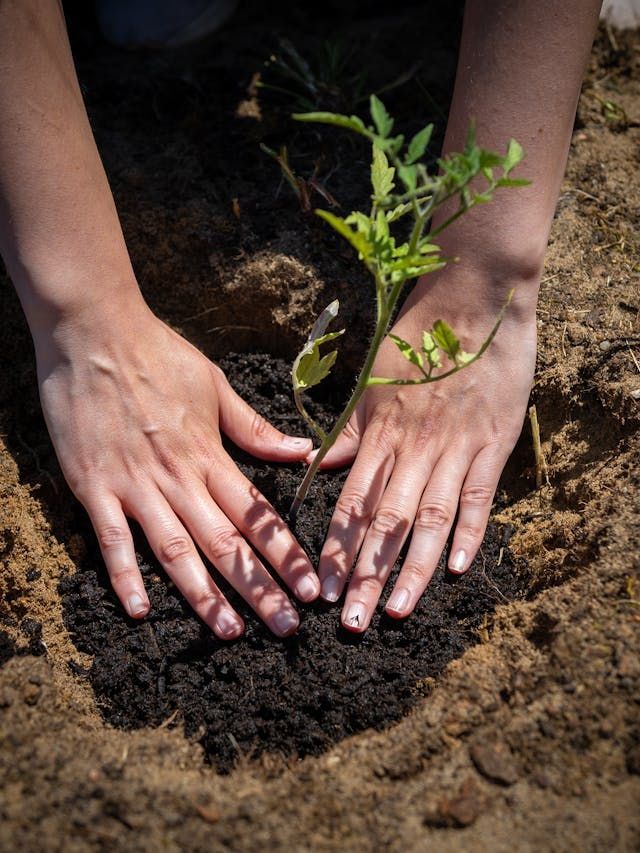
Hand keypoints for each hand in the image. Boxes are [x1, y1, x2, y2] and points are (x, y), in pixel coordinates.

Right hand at [36, 302, 319, 638]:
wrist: (95, 332)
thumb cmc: (158, 354)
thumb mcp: (215, 385)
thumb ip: (255, 428)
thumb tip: (301, 452)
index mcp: (210, 454)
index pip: (257, 514)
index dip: (286, 553)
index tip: (310, 587)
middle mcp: (178, 477)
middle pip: (225, 542)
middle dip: (259, 588)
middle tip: (287, 628)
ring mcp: (135, 485)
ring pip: (176, 550)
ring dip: (204, 595)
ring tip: (230, 631)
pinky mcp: (94, 486)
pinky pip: (111, 539)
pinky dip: (124, 575)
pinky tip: (141, 611)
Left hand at [314, 273, 536, 631]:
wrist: (473, 302)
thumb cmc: (415, 340)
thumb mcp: (371, 381)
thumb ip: (348, 430)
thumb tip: (314, 466)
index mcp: (381, 433)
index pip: (353, 502)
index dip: (336, 548)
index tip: (322, 588)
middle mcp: (414, 447)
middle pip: (386, 521)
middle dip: (367, 574)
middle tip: (352, 621)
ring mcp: (456, 447)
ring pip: (431, 518)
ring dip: (413, 568)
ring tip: (398, 611)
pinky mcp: (494, 443)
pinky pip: (480, 495)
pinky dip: (470, 532)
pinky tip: (456, 569)